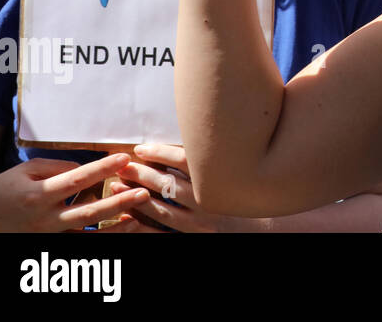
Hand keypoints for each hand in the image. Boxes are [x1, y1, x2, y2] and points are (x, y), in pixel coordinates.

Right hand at [0, 154, 148, 231]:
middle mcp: (44, 219)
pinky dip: (100, 239)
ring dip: (114, 228)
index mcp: (39, 195)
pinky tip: (120, 230)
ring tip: (138, 216)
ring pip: (86, 236)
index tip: (124, 158)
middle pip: (88, 212)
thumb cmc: (3, 189)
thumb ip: (58, 167)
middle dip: (118, 202)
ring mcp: (47, 236)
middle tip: (144, 191)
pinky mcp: (49, 246)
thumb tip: (86, 169)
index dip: (102, 168)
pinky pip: (79, 245)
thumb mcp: (26, 170)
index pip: (77, 179)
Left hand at [109, 144, 253, 232]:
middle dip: (142, 173)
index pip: (186, 161)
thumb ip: (215, 159)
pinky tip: (127, 217)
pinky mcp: (193, 240)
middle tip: (122, 165)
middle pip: (169, 185)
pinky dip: (143, 226)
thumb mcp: (237, 174)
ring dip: (136, 197)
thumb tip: (190, 142)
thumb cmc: (248, 197)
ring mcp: (201, 225)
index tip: (141, 148)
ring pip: (162, 210)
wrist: (264, 231)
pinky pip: (162, 235)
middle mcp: (210, 202)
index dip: (161, 153)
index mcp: (220, 180)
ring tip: (116, 186)